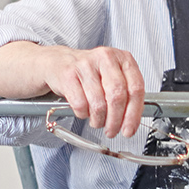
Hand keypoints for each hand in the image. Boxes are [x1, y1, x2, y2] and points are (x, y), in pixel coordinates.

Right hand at [0, 41, 146, 137]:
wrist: (52, 63)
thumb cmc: (85, 74)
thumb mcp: (109, 78)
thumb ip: (125, 94)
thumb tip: (134, 120)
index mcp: (121, 58)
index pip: (135, 88)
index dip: (134, 114)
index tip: (129, 129)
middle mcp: (105, 57)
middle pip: (118, 96)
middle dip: (116, 121)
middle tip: (112, 131)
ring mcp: (85, 64)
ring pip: (99, 103)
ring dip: (98, 120)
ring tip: (96, 122)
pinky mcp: (67, 73)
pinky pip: (80, 104)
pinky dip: (83, 114)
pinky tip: (83, 112)